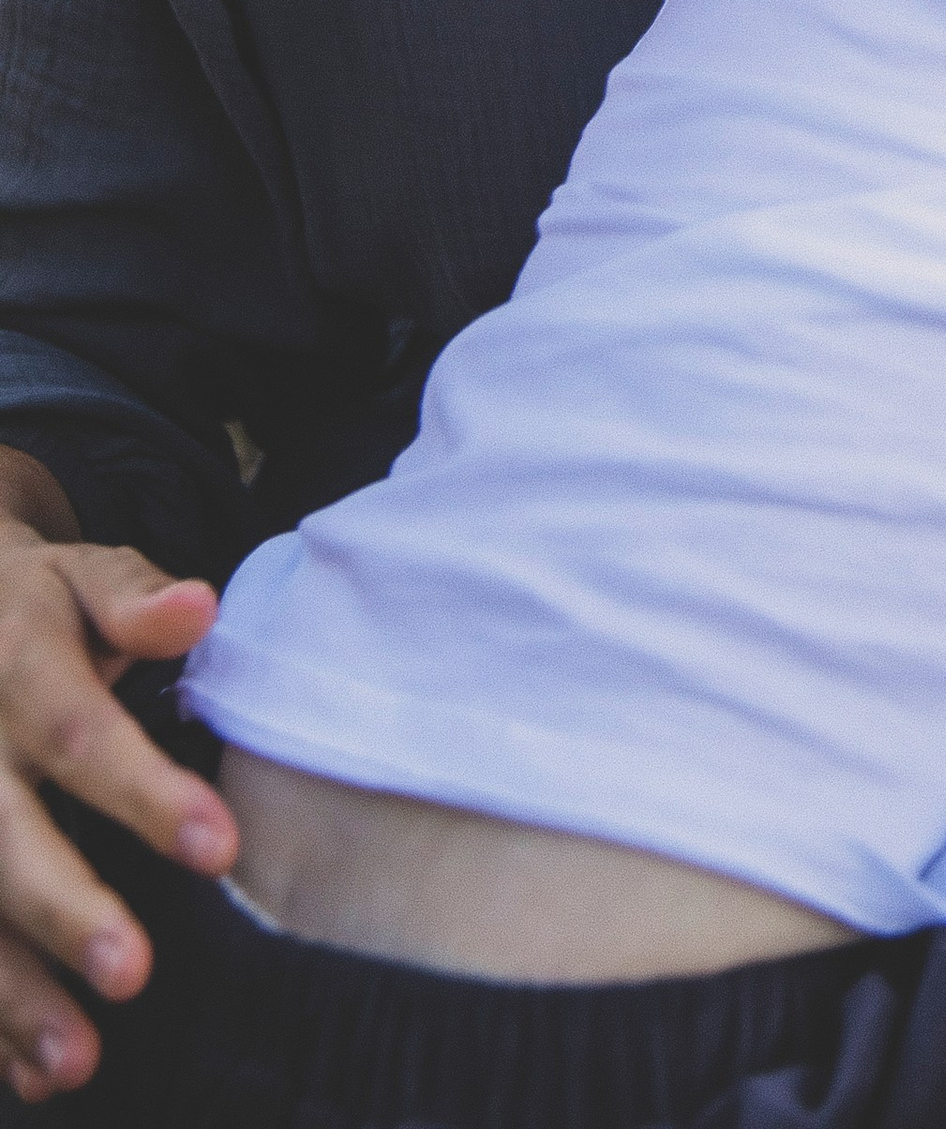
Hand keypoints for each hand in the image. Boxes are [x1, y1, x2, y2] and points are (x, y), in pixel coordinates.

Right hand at [0, 496, 233, 1102]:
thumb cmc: (38, 606)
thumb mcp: (81, 575)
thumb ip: (133, 597)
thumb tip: (200, 606)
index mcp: (15, 669)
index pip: (80, 734)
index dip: (145, 792)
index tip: (219, 847)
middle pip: (5, 841)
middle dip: (66, 911)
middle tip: (134, 972)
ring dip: (14, 993)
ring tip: (79, 1060)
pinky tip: (32, 1074)